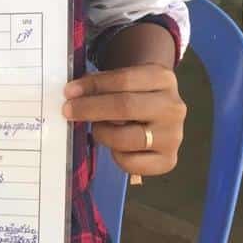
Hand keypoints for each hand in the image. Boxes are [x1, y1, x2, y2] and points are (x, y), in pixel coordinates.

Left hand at [61, 64, 185, 177]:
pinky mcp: (168, 160)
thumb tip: (72, 94)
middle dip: (91, 109)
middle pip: (126, 106)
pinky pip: (132, 163)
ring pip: (126, 138)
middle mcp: (173, 107)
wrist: (162, 111)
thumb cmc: (137, 94)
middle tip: (68, 111)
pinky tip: (115, 146)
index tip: (69, 91)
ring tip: (98, 128)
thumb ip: (103, 85)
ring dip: (102, 133)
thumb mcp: (126, 81)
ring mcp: (173, 136)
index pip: (124, 80)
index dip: (93, 85)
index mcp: (163, 78)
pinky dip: (116, 156)